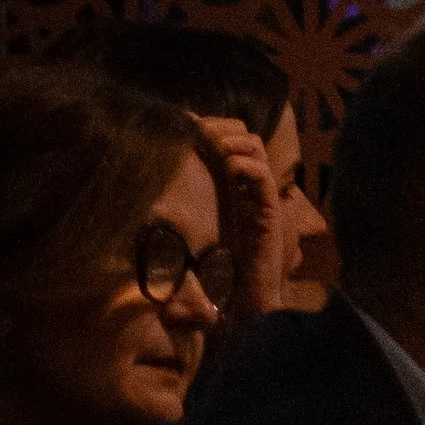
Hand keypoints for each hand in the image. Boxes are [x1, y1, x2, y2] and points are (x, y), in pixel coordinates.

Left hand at [192, 113, 289, 322]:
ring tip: (214, 146)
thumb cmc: (221, 273)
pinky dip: (246, 165)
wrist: (248, 301)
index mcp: (234, 186)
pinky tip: (229, 169)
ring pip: (255, 148)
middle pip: (244, 136)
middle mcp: (250, 187)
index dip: (211, 127)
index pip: (230, 140)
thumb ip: (180, 216)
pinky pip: (263, 176)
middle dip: (220, 127)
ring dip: (232, 140)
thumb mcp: (193, 234)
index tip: (183, 123)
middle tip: (196, 130)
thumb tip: (153, 193)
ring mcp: (262, 198)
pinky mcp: (271, 211)